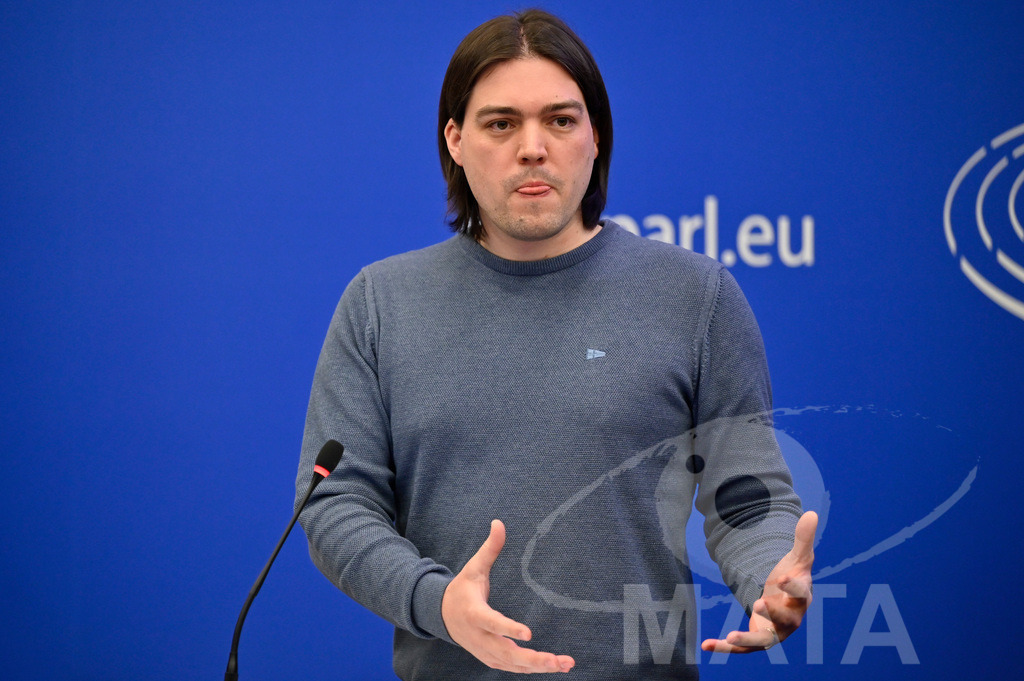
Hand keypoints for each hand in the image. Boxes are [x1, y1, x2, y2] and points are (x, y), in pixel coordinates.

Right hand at [441, 519, 575, 673]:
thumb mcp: (473, 566)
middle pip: (507, 653)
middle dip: (534, 658)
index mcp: (475, 613)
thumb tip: (499, 522)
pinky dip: (531, 669)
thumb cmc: (463, 589)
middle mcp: (480, 637)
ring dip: (539, 666)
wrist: (442, 615)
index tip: (529, 634)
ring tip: (565, 664)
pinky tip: (553, 667)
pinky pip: (512, 668)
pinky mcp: (490, 659)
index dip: (509, 629)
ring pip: (513, 664)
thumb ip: (490, 548)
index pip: (492, 623)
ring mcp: (485, 651)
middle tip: (558, 661)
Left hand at [701, 510, 817, 653]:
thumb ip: (803, 539)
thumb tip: (811, 513)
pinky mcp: (757, 640)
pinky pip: (742, 648)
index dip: (793, 588)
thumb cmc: (792, 578)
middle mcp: (790, 618)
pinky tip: (706, 645)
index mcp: (800, 598)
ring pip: (763, 640)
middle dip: (773, 614)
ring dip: (748, 640)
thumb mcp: (798, 558)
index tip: (784, 578)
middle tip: (758, 604)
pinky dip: (725, 648)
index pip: (801, 594)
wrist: (784, 601)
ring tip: (731, 636)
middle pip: (785, 620)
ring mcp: (774, 632)